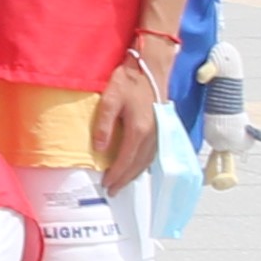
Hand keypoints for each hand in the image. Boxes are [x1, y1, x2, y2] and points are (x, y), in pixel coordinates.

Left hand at [94, 66, 166, 187]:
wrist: (151, 68)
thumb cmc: (128, 82)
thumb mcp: (109, 100)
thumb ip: (103, 125)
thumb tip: (99, 149)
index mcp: (139, 130)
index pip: (126, 160)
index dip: (116, 175)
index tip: (107, 185)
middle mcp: (153, 136)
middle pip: (138, 165)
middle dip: (125, 180)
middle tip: (113, 191)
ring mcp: (160, 132)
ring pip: (147, 161)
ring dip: (135, 174)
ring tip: (123, 183)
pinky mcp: (162, 128)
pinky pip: (153, 153)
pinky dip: (143, 164)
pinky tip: (137, 166)